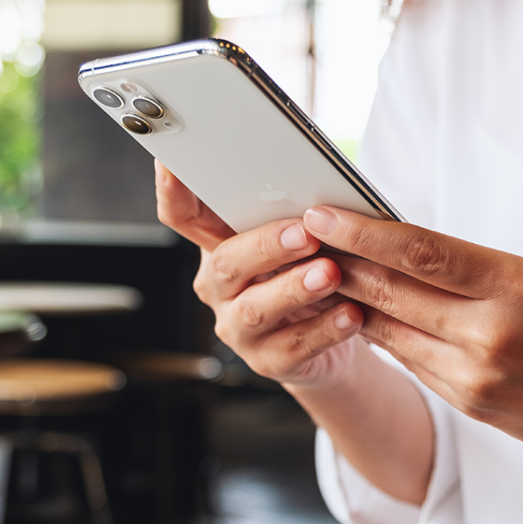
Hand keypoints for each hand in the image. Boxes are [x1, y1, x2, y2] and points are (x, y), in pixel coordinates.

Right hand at [154, 162, 364, 385]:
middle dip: (266, 246)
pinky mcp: (268, 361)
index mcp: (219, 245)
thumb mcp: (298, 238)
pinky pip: (294, 346)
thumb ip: (294, 206)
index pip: (182, 215)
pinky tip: (350, 314)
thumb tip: (314, 162)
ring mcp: (239, 328)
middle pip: (226, 262)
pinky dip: (325, 329)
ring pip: (257, 309)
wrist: (333, 340)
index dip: (172, 190)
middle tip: (305, 234)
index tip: (173, 163)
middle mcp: (219, 287)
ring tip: (330, 274)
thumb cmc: (312, 272)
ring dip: (294, 289)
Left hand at [301, 205, 522, 482]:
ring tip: (319, 269)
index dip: (364, 232)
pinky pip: (412, 361)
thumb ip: (490, 272)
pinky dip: (385, 334)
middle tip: (301, 235)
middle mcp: (491, 335)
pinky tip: (362, 312)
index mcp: (520, 288)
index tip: (323, 212)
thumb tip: (428, 260)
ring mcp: (476, 378)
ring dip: (352, 300)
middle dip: (340, 261)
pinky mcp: (469, 405)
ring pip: (392, 330)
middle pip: (392, 292)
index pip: (423, 254)